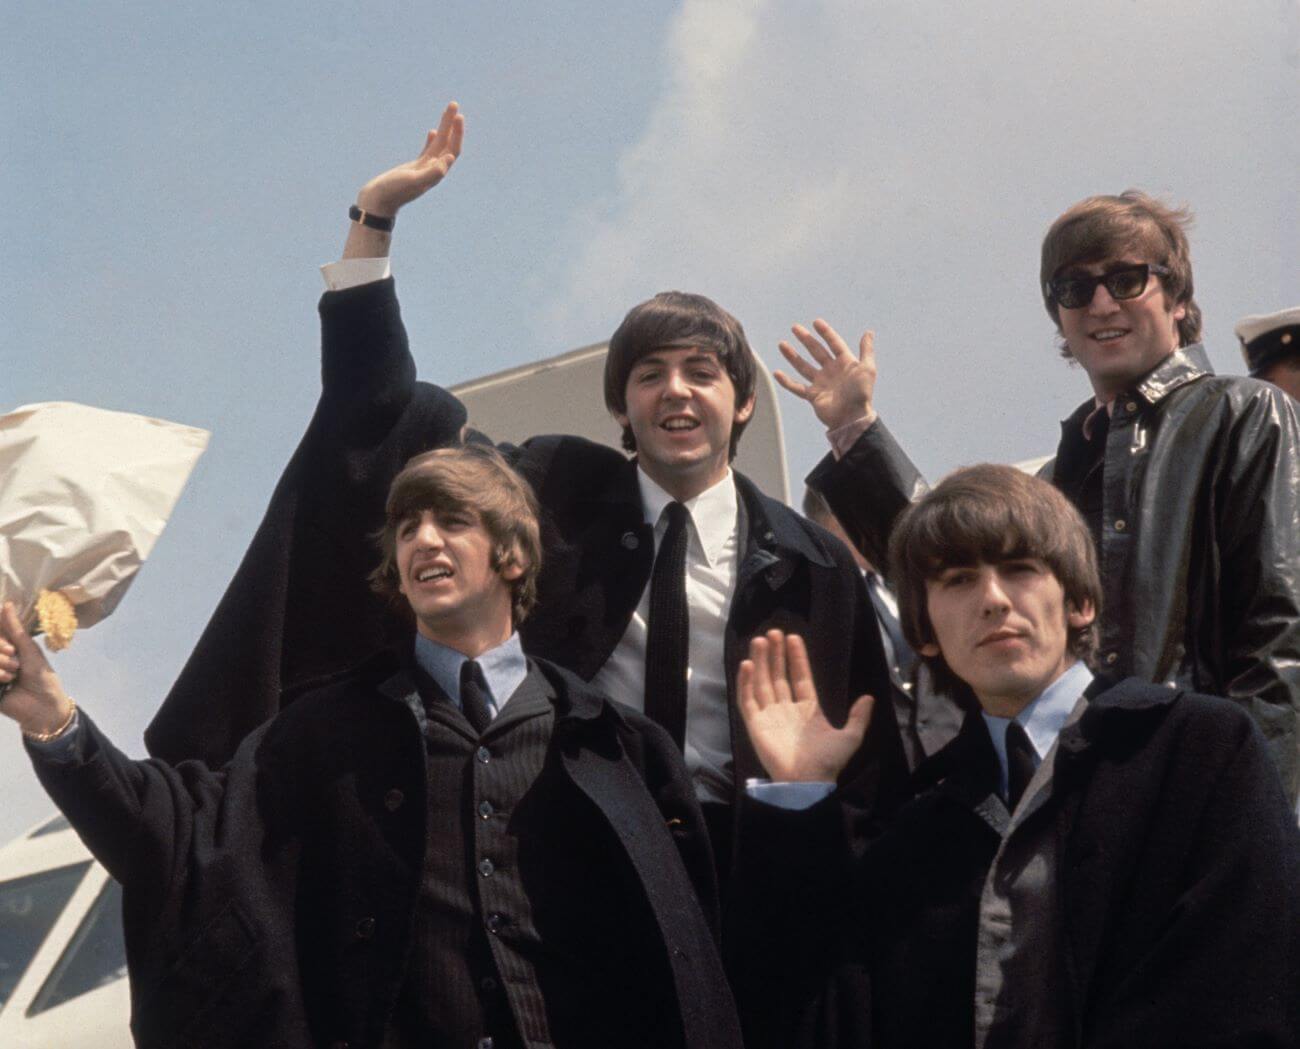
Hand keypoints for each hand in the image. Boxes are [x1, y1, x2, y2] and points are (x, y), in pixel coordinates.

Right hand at [0, 602, 74, 735]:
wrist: (42, 706)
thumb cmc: (41, 676)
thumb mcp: (28, 650)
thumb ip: (14, 629)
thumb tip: (6, 603)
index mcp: (8, 646)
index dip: (1, 639)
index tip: (11, 648)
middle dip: (1, 651)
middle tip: (16, 663)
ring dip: (0, 665)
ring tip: (13, 676)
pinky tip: (6, 683)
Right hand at [355, 101, 465, 216]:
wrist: (378, 202)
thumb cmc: (393, 192)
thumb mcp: (413, 181)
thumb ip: (431, 172)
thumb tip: (449, 159)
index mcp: (436, 173)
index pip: (452, 150)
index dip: (457, 133)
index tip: (458, 116)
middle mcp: (433, 171)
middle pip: (448, 144)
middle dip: (452, 125)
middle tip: (454, 104)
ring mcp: (424, 169)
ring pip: (438, 145)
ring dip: (444, 127)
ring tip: (449, 111)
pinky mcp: (414, 168)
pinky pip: (428, 151)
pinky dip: (433, 140)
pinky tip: (433, 131)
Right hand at [737, 629, 873, 782]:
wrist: (808, 781)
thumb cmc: (828, 761)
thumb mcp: (850, 737)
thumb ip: (859, 717)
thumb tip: (869, 698)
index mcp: (807, 710)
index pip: (799, 677)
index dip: (796, 658)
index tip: (793, 638)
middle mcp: (786, 709)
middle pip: (778, 675)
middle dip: (775, 654)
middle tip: (773, 632)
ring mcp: (769, 715)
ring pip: (762, 682)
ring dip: (760, 661)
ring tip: (760, 640)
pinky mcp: (755, 724)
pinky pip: (747, 699)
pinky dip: (745, 682)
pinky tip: (747, 664)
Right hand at [774, 319, 877, 430]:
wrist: (852, 417)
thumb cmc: (862, 394)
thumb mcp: (867, 369)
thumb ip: (866, 350)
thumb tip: (868, 332)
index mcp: (845, 363)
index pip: (834, 343)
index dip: (826, 332)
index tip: (816, 322)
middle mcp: (831, 371)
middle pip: (816, 351)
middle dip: (805, 339)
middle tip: (795, 328)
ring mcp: (821, 383)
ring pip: (803, 366)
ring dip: (792, 356)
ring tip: (782, 345)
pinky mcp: (813, 396)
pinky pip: (797, 387)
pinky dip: (786, 381)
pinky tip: (777, 373)